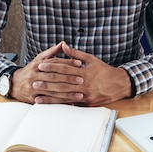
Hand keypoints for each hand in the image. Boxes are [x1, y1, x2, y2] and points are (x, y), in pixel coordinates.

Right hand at [9, 42, 84, 104]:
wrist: (14, 84)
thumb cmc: (31, 70)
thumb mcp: (39, 59)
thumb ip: (52, 52)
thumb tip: (63, 43)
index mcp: (37, 64)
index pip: (54, 63)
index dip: (67, 62)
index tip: (79, 63)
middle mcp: (34, 75)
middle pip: (53, 77)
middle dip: (68, 78)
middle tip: (81, 79)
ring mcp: (33, 88)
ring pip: (52, 90)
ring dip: (67, 93)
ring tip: (79, 93)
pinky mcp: (33, 98)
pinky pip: (49, 101)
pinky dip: (60, 102)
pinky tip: (70, 103)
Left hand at [10, 41, 132, 105]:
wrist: (118, 84)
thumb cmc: (104, 70)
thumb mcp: (91, 59)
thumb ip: (76, 53)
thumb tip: (63, 45)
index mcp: (83, 72)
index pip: (64, 69)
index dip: (51, 67)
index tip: (40, 66)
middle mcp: (83, 84)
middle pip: (61, 83)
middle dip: (47, 83)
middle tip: (34, 83)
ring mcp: (84, 96)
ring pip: (64, 96)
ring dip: (50, 97)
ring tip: (37, 97)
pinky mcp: (86, 104)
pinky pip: (71, 104)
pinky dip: (60, 105)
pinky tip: (50, 105)